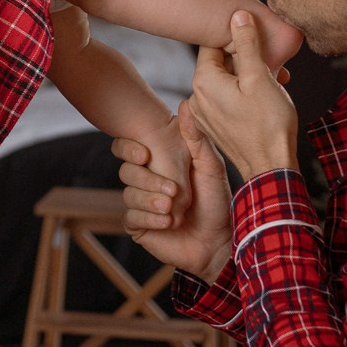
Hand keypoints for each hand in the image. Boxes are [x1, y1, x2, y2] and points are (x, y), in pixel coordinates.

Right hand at [112, 99, 230, 281]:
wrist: (220, 241)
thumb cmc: (217, 202)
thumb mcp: (210, 167)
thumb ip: (196, 138)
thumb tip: (185, 104)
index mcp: (158, 163)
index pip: (127, 148)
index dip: (128, 149)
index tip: (145, 155)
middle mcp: (146, 181)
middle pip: (126, 172)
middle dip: (148, 181)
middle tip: (172, 190)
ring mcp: (141, 204)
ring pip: (128, 194)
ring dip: (150, 201)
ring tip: (172, 208)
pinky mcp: (140, 226)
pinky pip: (131, 217)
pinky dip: (149, 218)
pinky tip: (168, 222)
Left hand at [191, 9, 300, 180]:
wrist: (271, 167)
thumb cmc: (268, 124)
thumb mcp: (259, 77)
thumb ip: (246, 44)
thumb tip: (237, 16)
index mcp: (203, 81)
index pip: (214, 43)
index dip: (238, 37)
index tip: (259, 39)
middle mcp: (197, 96)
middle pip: (221, 62)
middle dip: (248, 59)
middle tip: (274, 65)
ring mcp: (205, 114)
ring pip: (227, 81)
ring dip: (249, 77)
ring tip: (275, 82)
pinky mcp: (215, 126)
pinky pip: (227, 99)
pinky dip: (245, 94)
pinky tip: (265, 98)